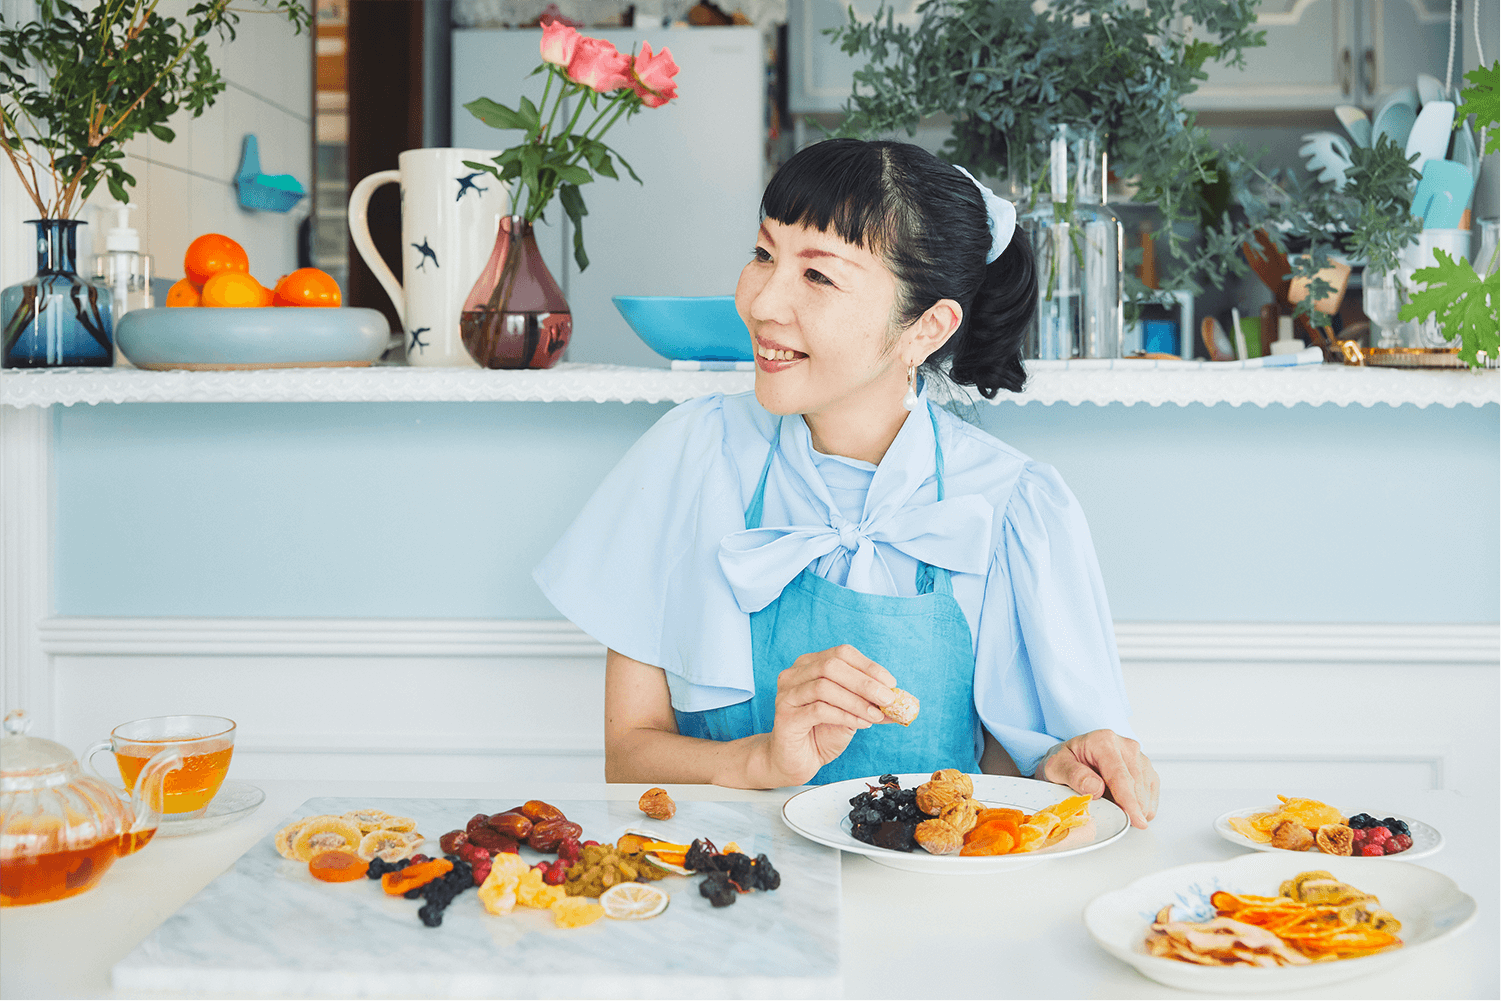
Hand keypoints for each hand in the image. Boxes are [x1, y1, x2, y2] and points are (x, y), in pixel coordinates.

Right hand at [764, 644, 896, 785]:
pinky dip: (845, 716)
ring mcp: (787, 694)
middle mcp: (794, 674)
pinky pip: (818, 710)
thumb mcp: (851, 714)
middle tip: (888, 699)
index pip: (841, 654)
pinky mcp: (785, 716)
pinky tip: (860, 724)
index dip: (868, 666)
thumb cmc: (821, 733)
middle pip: (832, 666)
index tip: (891, 683)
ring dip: (856, 701)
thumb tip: (899, 700)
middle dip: (865, 682)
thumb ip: (869, 704)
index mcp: (810, 665)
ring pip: (824, 687)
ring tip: (876, 716)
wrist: (796, 761)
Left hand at [1040, 729, 1158, 828]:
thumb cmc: (1065, 761)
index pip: (1119, 774)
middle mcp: (1125, 746)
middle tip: (1118, 822)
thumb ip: (1074, 775)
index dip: (1129, 800)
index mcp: (1103, 741)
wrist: (1071, 756)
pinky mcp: (1145, 768)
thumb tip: (1096, 788)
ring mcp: (1138, 756)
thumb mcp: (1056, 767)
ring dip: (1136, 807)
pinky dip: (1143, 805)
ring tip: (1114, 809)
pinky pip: (1151, 792)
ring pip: (1146, 789)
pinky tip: (1128, 809)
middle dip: (1133, 808)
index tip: (1137, 820)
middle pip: (1137, 783)